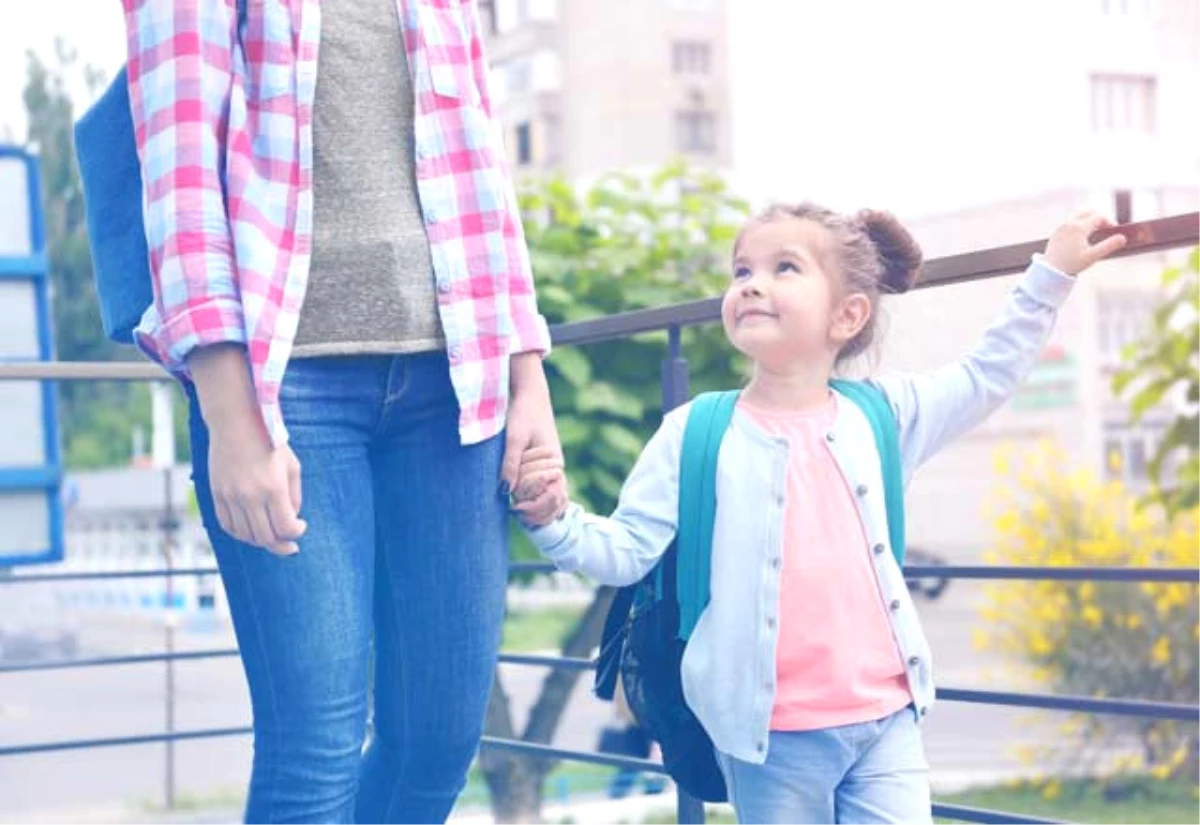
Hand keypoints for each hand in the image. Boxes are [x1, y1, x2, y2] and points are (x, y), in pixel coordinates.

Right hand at [190, 345, 306, 555]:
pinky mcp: (216, 494)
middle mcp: (250, 495)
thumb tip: (291, 519)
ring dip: (261, 541)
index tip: (301, 526)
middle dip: (281, 545)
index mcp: (273, 487)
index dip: (296, 533)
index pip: (285, 527)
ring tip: (272, 537)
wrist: (235, 421)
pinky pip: (227, 525)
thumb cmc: (269, 441)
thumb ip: (294, 495)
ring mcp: (230, 496)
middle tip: (290, 545)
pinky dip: (241, 533)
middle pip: (265, 537)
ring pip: (245, 535)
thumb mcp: (291, 466)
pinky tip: (252, 531)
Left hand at [501, 352, 567, 522]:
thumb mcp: (514, 438)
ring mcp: (552, 469)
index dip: (535, 507)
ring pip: (554, 500)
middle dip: (537, 513)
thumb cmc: (523, 414)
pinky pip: (547, 491)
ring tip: (520, 516)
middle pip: (555, 503)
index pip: (552, 496)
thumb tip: (505, 491)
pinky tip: (525, 510)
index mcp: (554, 462)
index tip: (515, 508)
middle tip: (515, 513)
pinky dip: (539, 503)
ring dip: (539, 511)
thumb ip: (511, 464)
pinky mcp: (544, 467)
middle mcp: (557, 468)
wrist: (530, 396)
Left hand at [1044, 211, 1127, 275]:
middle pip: (1089, 212)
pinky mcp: (1056, 231)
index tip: (1114, 231)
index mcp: (1079, 227)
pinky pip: (1070, 220)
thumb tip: (1123, 238)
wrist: (1050, 270)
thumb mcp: (1092, 256)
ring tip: (1095, 230)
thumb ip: (1108, 246)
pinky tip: (1082, 235)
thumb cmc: (1071, 264)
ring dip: (1088, 218)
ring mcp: (1061, 226)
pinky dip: (1079, 222)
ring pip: (1078, 214)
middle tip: (1106, 228)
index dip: (1109, 222)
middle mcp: (1069, 223)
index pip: (1099, 217)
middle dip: (1099, 217)